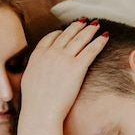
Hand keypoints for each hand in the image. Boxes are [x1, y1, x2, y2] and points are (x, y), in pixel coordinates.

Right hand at [16, 19, 108, 134]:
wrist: (41, 111)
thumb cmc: (34, 102)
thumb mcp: (28, 79)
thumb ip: (35, 68)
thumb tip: (37, 69)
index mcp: (38, 55)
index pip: (51, 37)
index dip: (60, 32)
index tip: (66, 30)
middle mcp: (51, 53)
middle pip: (67, 34)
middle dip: (77, 27)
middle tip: (84, 22)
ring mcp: (65, 58)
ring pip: (80, 39)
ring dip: (90, 30)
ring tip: (97, 25)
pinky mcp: (77, 67)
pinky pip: (91, 50)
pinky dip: (99, 41)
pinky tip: (105, 37)